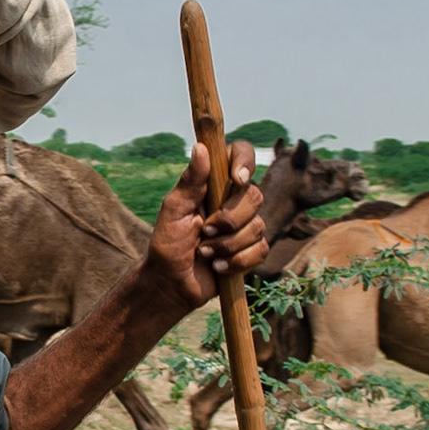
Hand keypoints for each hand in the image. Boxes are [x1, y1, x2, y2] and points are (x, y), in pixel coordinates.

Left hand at [145, 139, 266, 311]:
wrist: (172, 282)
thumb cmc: (168, 243)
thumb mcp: (173, 210)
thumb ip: (190, 181)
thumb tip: (201, 147)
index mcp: (214, 184)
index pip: (240, 155)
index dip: (245, 162)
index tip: (236, 179)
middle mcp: (233, 200)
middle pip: (254, 195)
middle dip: (229, 219)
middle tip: (203, 231)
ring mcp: (245, 225)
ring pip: (257, 226)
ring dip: (226, 244)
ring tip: (203, 252)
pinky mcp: (251, 250)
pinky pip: (260, 250)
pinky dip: (236, 261)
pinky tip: (217, 267)